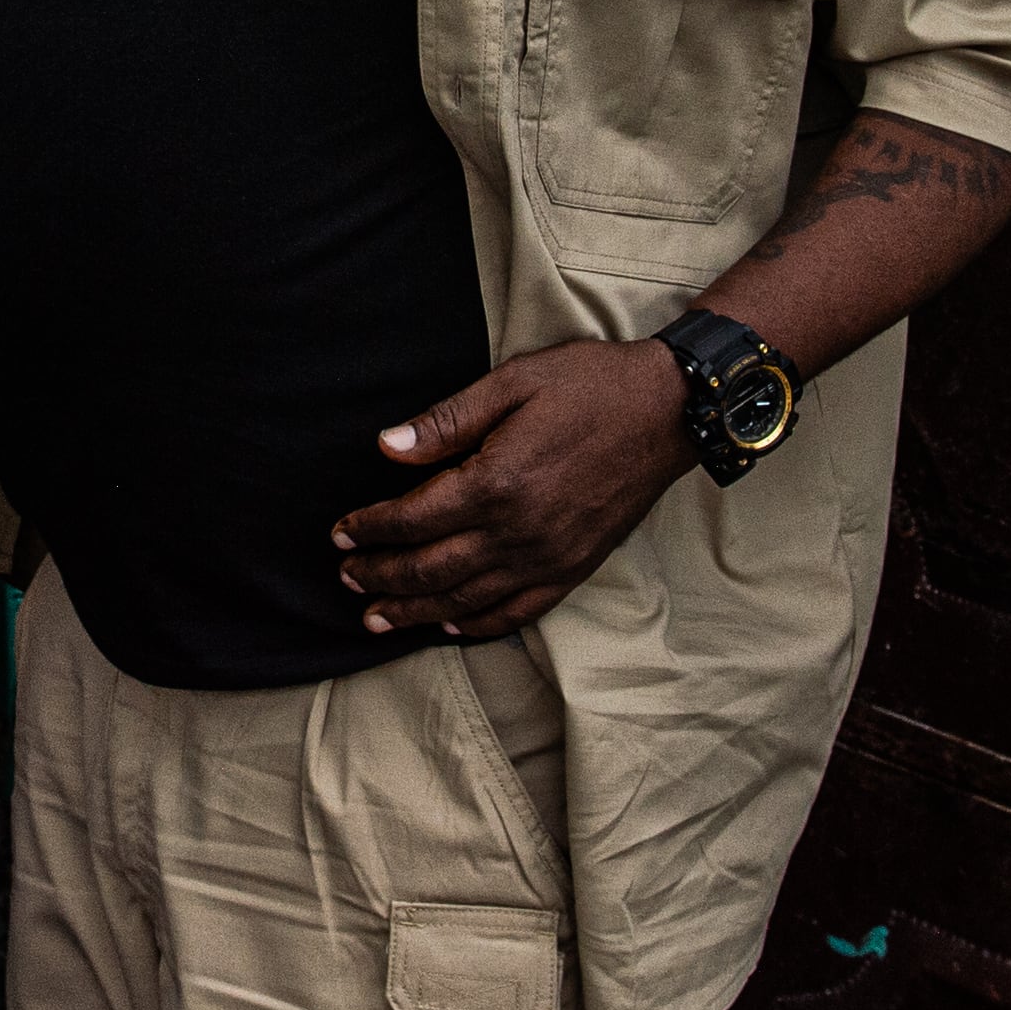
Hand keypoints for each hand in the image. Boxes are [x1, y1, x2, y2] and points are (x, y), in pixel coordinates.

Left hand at [332, 340, 701, 639]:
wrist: (670, 410)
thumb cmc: (590, 386)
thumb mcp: (513, 383)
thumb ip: (447, 422)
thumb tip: (386, 447)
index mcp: (496, 482)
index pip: (413, 519)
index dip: (370, 529)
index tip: (340, 534)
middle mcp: (519, 531)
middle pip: (431, 568)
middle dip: (382, 577)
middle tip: (348, 579)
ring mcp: (549, 557)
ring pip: (467, 600)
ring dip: (417, 612)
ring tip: (378, 617)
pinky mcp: (575, 567)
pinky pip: (519, 611)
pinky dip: (479, 624)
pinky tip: (452, 627)